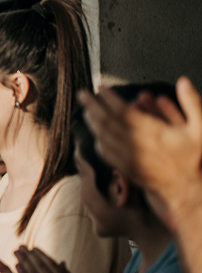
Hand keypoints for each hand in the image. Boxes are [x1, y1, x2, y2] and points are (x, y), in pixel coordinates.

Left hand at [78, 77, 201, 202]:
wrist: (189, 190)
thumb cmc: (194, 160)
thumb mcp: (200, 129)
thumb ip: (192, 103)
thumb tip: (183, 82)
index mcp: (151, 132)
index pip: (121, 110)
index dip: (108, 97)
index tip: (101, 87)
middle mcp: (136, 144)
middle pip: (105, 121)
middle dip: (92, 105)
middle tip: (82, 94)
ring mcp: (129, 157)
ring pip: (102, 136)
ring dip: (92, 122)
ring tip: (86, 111)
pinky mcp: (126, 169)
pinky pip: (105, 153)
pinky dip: (98, 141)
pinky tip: (96, 135)